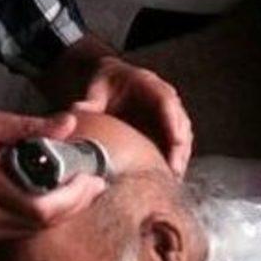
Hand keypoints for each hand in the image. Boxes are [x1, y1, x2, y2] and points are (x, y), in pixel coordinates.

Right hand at [0, 108, 107, 250]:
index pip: (41, 207)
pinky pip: (10, 235)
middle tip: (92, 185)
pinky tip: (42, 201)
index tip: (94, 178)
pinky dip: (31, 219)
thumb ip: (28, 127)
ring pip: (28, 232)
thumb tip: (69, 125)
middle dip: (74, 205)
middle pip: (40, 224)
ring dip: (55, 214)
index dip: (75, 198)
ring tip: (74, 191)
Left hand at [71, 56, 192, 174]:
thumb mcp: (97, 88)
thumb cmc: (105, 84)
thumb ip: (91, 100)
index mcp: (149, 83)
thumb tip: (78, 110)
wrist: (110, 83)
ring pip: (182, 134)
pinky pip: (174, 143)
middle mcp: (163, 98)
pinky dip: (174, 158)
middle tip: (176, 168)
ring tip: (175, 177)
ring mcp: (166, 113)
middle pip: (180, 121)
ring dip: (180, 155)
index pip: (166, 101)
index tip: (176, 140)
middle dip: (180, 145)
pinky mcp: (164, 127)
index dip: (173, 121)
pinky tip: (170, 176)